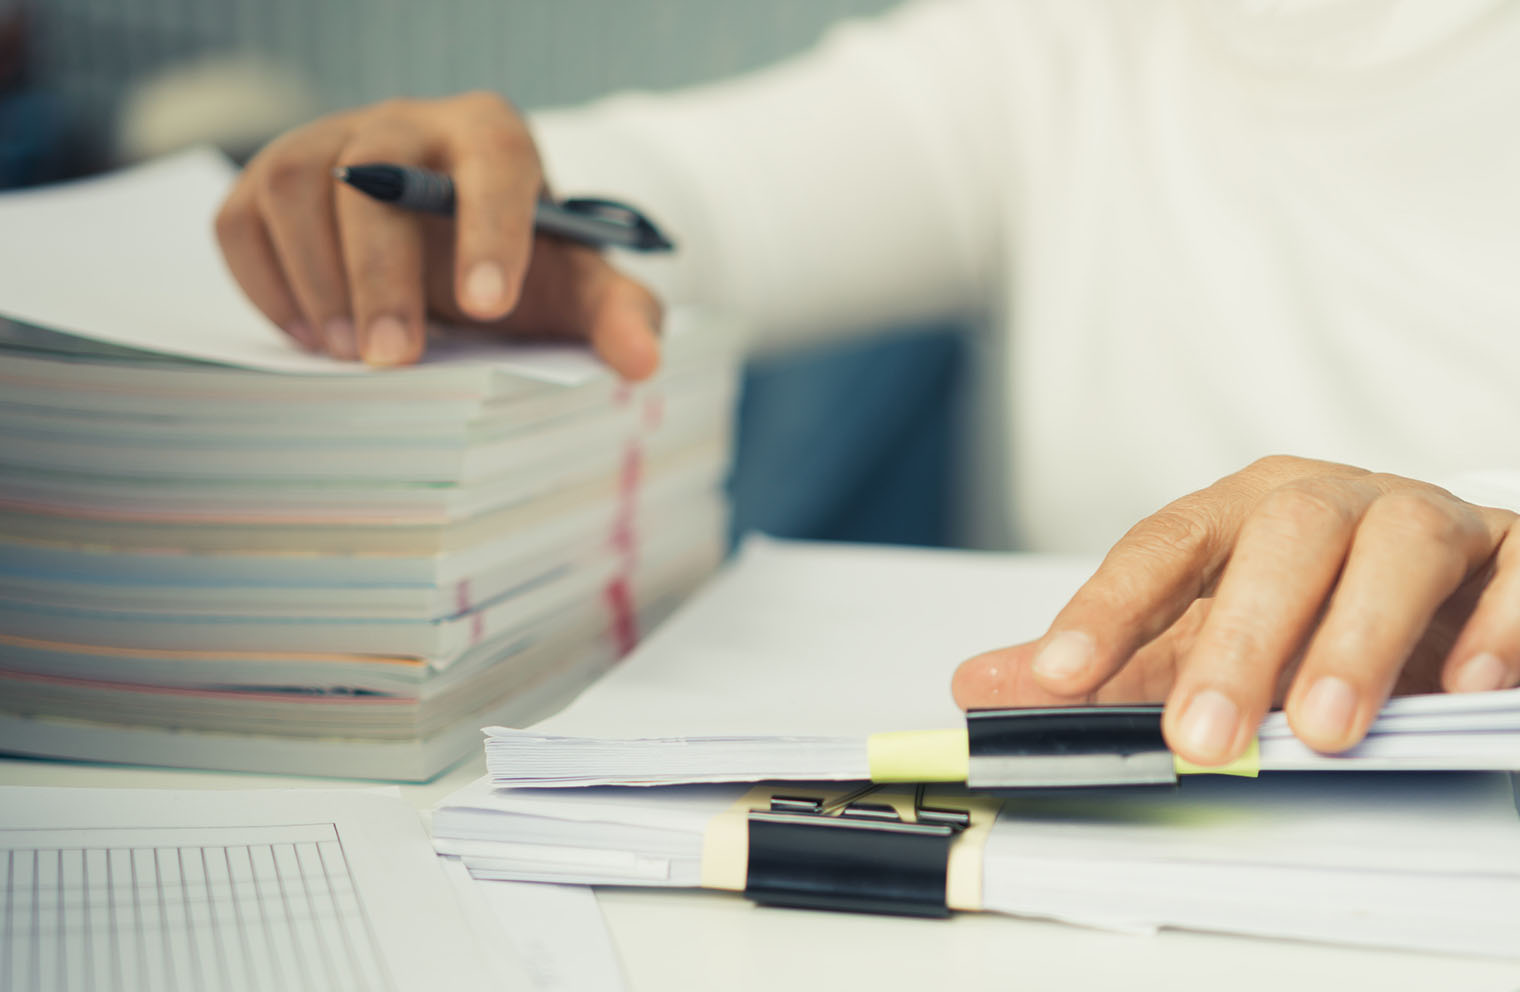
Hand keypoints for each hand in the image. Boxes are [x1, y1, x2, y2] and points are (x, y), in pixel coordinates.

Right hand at [215, 92, 661, 375]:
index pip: (493, 162)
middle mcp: (405, 124)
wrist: (452, 245)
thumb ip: (618, 315)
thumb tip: (643, 360)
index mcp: (491, 136)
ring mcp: (328, 142)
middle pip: (374, 174)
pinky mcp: (270, 179)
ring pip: (294, 182)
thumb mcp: (574, 290)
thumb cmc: (518, 266)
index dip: (489, 229)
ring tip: (349, 354)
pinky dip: (265, 282)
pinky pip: (241, 218)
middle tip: (393, 360)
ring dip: (315, 277)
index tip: (487, 307)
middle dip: (380, 272)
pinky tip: (310, 337)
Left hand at [951, 455, 1519, 764]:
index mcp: (1237, 514)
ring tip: (1320, 728)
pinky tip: (1461, 685)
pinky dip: (1493, 626)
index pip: (1160, 548)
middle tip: (1201, 740)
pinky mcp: (1510, 554)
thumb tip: (977, 685)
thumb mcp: (1194, 637)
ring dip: (1356, 640)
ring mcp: (1423, 520)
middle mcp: (1327, 502)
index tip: (1059, 677)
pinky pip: (1513, 573)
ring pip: (1394, 549)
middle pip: (1278, 542)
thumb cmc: (1301, 610)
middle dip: (1237, 642)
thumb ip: (1102, 664)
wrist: (1438, 587)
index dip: (1107, 609)